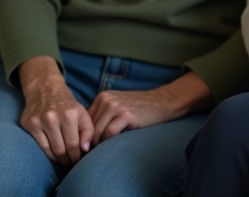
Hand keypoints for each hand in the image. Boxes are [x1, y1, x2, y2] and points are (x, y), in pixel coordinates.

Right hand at [18, 56, 92, 166]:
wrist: (46, 90)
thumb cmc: (68, 105)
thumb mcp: (83, 113)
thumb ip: (88, 131)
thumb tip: (85, 149)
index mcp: (69, 114)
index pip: (74, 144)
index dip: (77, 156)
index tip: (80, 160)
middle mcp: (53, 118)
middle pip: (61, 149)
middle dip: (68, 160)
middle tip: (72, 164)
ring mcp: (39, 121)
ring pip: (50, 150)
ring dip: (58, 159)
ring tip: (64, 161)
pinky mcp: (29, 124)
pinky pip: (39, 146)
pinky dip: (48, 154)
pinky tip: (54, 155)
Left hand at [87, 72, 211, 143]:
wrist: (163, 101)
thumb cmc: (140, 107)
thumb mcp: (118, 105)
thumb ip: (102, 115)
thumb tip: (85, 137)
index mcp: (102, 97)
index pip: (85, 120)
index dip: (86, 134)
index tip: (90, 145)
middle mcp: (107, 100)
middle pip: (90, 127)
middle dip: (91, 141)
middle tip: (94, 152)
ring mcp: (116, 106)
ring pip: (98, 131)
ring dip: (99, 143)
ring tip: (102, 150)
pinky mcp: (127, 115)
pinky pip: (110, 132)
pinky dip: (110, 141)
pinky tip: (115, 143)